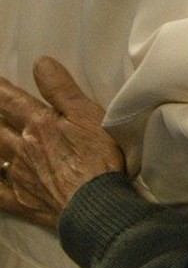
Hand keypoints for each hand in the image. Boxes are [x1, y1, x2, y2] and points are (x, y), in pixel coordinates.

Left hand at [0, 57, 124, 228]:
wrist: (94, 204)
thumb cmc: (97, 157)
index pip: (11, 101)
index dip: (0, 90)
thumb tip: (40, 63)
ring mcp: (18, 175)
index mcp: (38, 124)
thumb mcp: (88, 115)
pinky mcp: (20, 200)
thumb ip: (62, 90)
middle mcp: (21, 147)